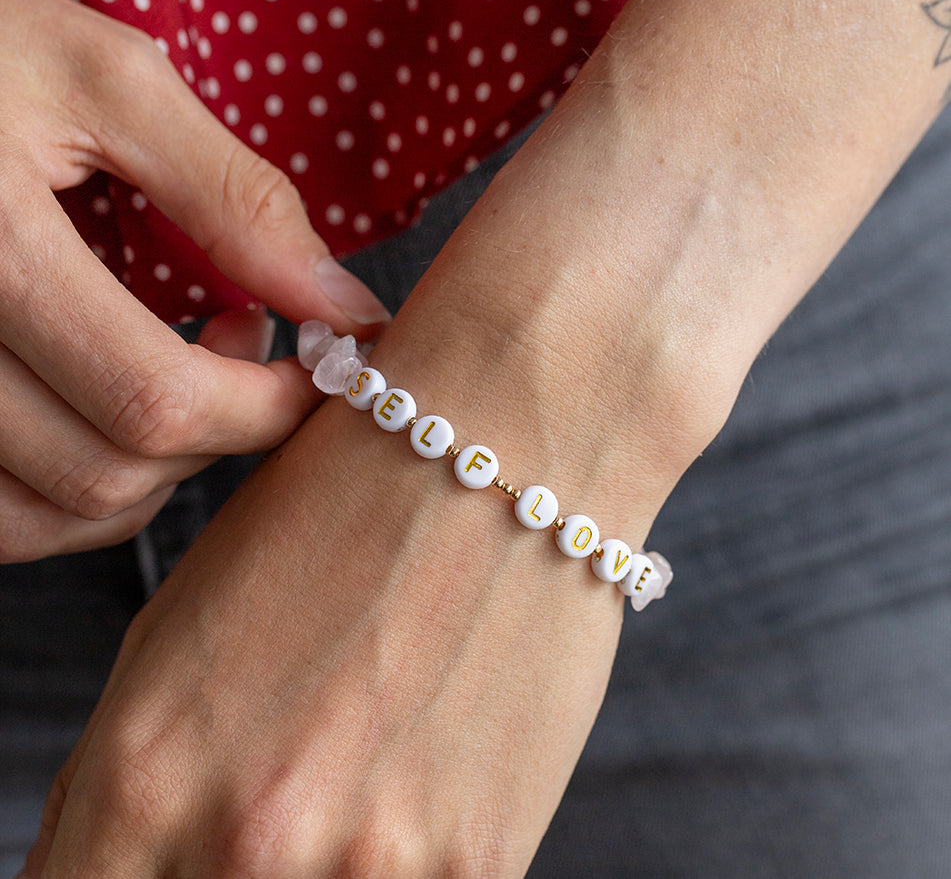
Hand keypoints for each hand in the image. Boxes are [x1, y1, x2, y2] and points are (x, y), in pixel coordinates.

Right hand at [0, 0, 389, 561]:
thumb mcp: (110, 83)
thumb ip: (235, 199)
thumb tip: (347, 310)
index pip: (158, 401)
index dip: (269, 408)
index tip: (320, 365)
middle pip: (110, 470)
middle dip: (220, 430)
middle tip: (246, 342)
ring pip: (54, 513)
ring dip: (156, 470)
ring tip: (183, 373)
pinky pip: (2, 514)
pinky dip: (82, 487)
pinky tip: (112, 408)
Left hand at [20, 393, 633, 878]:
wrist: (504, 455)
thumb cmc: (343, 507)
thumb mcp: (185, 623)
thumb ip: (129, 775)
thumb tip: (112, 860)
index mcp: (145, 775)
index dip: (120, 878)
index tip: (159, 854)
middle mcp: (249, 843)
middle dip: (220, 865)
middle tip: (281, 782)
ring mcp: (373, 867)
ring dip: (326, 862)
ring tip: (361, 760)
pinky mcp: (478, 864)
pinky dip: (404, 853)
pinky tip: (422, 763)